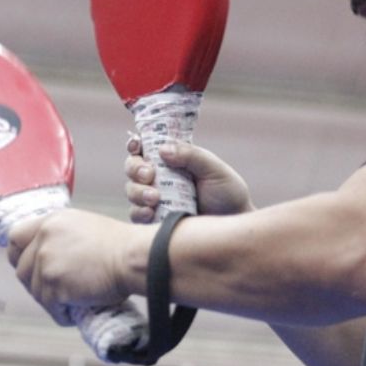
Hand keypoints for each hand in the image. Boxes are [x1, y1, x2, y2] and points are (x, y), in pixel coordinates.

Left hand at [7, 209, 145, 311]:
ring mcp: (46, 262)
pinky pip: (51, 308)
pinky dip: (63, 314)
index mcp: (51, 221)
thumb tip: (46, 256)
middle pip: (22, 269)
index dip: (18, 256)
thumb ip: (59, 237)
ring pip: (36, 292)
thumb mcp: (82, 228)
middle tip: (55, 293)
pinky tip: (77, 312)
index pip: (15, 237)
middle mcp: (44, 239)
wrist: (134, 258)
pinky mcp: (54, 285)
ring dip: (52, 301)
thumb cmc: (120, 246)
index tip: (28, 267)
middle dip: (36, 284)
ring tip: (74, 302)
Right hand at [125, 137, 251, 222]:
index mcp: (171, 159)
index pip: (145, 147)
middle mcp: (158, 177)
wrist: (233, 222)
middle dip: (135, 169)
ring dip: (138, 192)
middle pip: (132, 167)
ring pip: (132, 190)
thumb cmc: (227, 192)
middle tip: (149, 174)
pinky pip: (136, 215)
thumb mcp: (214, 169)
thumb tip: (163, 149)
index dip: (135, 144)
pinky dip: (139, 212)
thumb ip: (190, 156)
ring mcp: (154, 199)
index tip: (136, 145)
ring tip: (154, 198)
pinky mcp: (153, 220)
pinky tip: (150, 212)